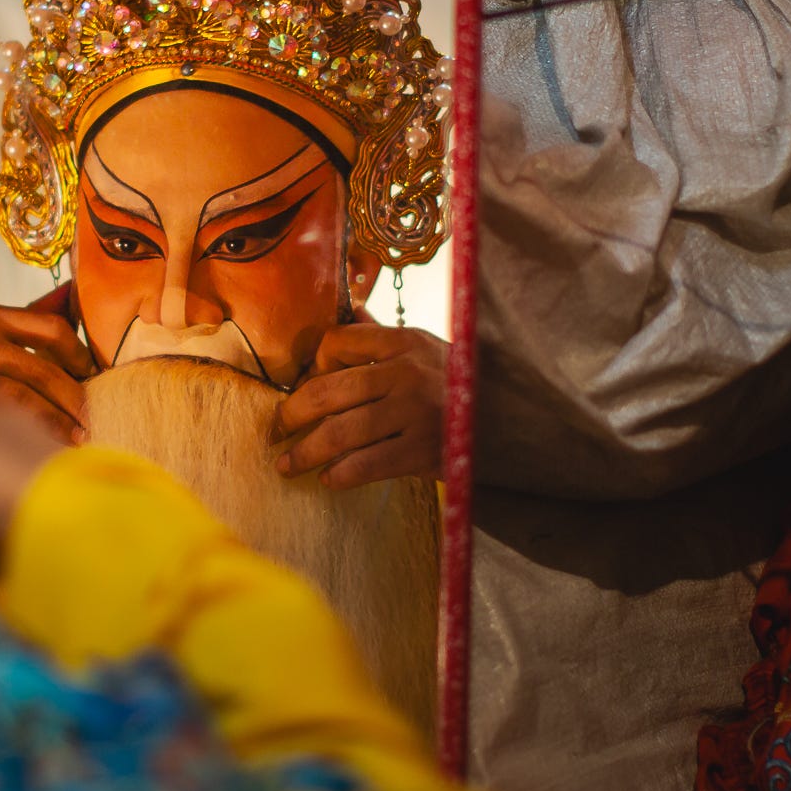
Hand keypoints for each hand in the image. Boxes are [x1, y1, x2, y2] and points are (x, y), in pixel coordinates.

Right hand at [0, 286, 91, 443]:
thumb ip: (15, 332)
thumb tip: (72, 311)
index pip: (50, 328)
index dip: (79, 354)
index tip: (91, 376)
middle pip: (44, 367)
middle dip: (74, 396)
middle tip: (91, 416)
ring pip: (28, 394)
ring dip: (60, 419)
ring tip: (78, 437)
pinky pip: (5, 416)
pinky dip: (35, 430)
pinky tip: (48, 443)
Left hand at [273, 323, 447, 488]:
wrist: (513, 419)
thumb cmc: (460, 383)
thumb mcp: (426, 349)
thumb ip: (382, 337)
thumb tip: (348, 311)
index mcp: (405, 342)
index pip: (338, 342)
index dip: (316, 363)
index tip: (308, 383)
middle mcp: (406, 374)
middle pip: (327, 391)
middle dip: (292, 414)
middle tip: (277, 429)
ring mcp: (414, 413)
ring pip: (339, 433)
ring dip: (305, 452)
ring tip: (288, 465)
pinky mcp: (421, 451)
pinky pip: (365, 464)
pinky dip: (340, 474)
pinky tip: (328, 479)